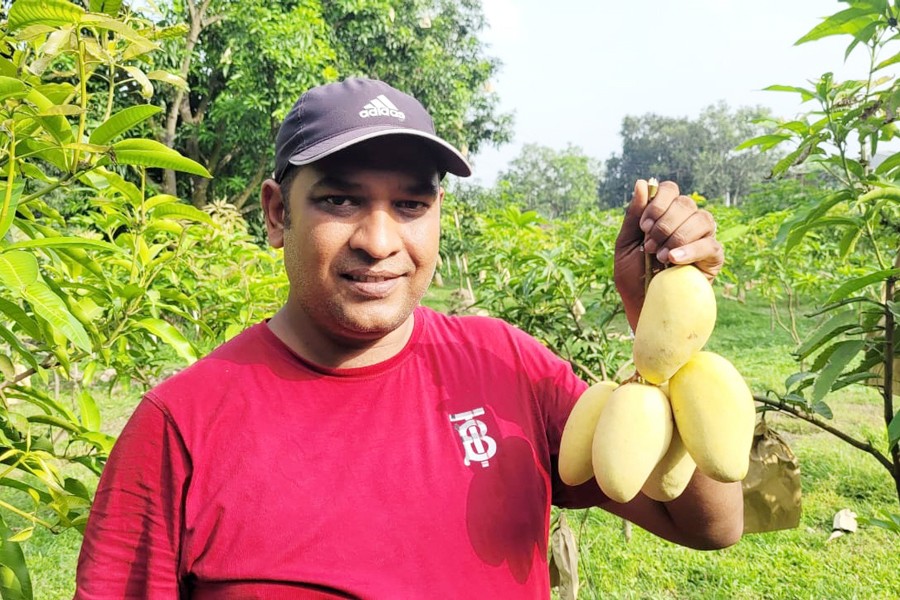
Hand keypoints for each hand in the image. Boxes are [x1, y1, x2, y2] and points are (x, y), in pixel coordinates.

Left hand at [614, 179, 723, 329]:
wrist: (643, 307)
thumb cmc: (633, 277)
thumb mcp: (625, 245)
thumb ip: (634, 216)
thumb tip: (643, 183)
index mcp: (665, 215)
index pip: (670, 190)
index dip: (658, 202)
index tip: (644, 225)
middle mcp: (686, 222)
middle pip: (685, 202)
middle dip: (664, 224)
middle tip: (649, 246)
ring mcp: (702, 238)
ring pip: (701, 218)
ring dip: (676, 236)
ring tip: (660, 257)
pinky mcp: (713, 258)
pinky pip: (710, 244)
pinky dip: (691, 250)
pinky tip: (674, 260)